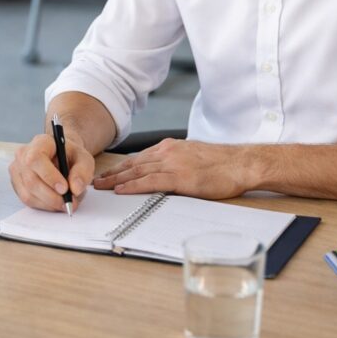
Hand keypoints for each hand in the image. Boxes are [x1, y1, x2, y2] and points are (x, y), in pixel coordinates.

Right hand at [9, 132, 94, 211]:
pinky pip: (27, 199)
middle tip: (69, 203)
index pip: (36, 158)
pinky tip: (54, 202)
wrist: (62, 157)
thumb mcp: (84, 159)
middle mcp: (23, 154)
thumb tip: (75, 189)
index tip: (65, 189)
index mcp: (40, 142)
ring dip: (49, 203)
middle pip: (31, 180)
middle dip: (52, 197)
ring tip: (65, 202)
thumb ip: (82, 171)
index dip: (49, 176)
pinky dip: (43, 205)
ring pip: (28, 193)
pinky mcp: (16, 182)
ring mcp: (17, 168)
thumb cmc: (71, 156)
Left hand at [94, 139, 252, 198]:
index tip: (107, 174)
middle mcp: (167, 152)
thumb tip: (160, 173)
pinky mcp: (180, 177)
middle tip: (96, 181)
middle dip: (112, 173)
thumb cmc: (220, 164)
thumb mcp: (192, 156)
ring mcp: (173, 163)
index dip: (120, 167)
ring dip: (116, 180)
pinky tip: (121, 190)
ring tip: (102, 187)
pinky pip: (151, 181)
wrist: (240, 163)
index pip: (138, 158)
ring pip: (137, 172)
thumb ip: (174, 162)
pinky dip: (133, 186)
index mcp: (169, 147)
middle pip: (133, 164)